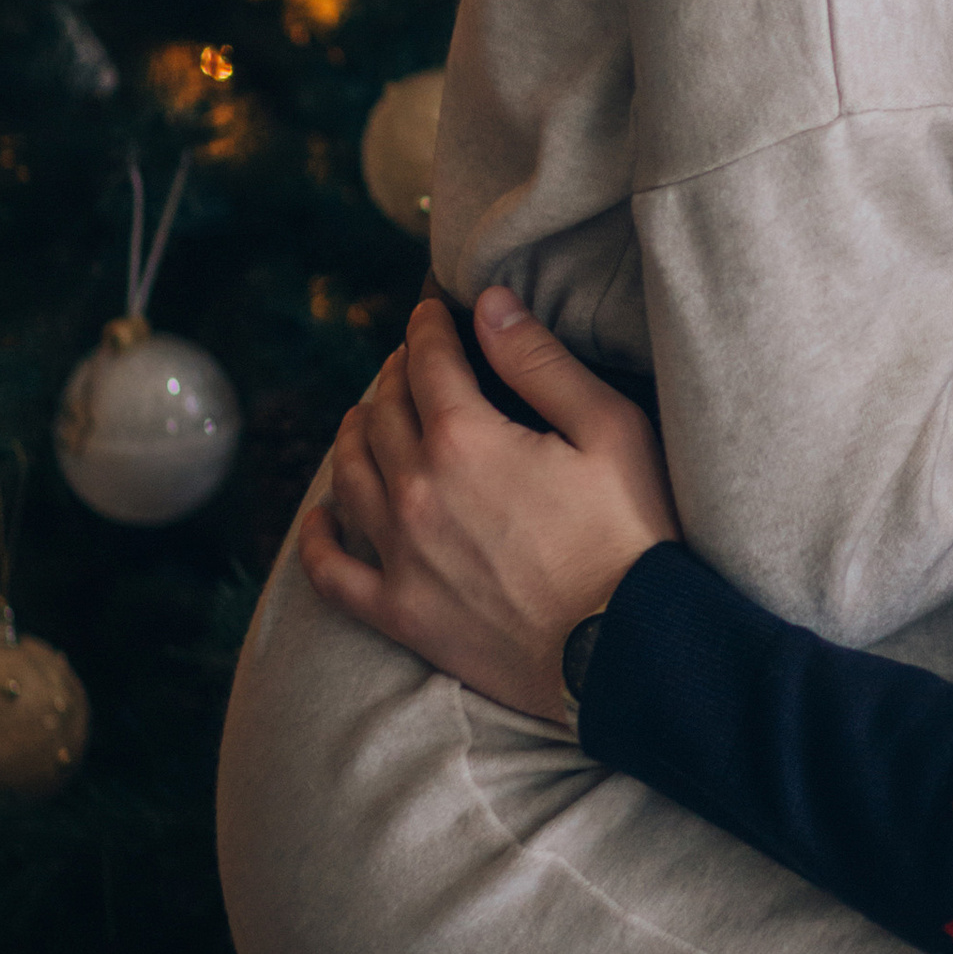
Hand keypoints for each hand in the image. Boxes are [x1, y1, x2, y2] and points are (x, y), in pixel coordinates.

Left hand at [299, 289, 678, 727]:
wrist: (631, 649)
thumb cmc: (633, 534)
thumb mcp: (609, 429)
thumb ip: (541, 361)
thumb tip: (489, 304)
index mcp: (466, 439)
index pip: (427, 362)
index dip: (428, 327)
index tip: (432, 312)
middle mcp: (416, 492)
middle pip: (382, 412)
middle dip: (395, 375)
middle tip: (410, 361)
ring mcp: (401, 557)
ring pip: (350, 477)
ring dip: (354, 435)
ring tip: (367, 417)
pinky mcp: (401, 614)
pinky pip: (333, 573)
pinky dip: (319, 539)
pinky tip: (323, 517)